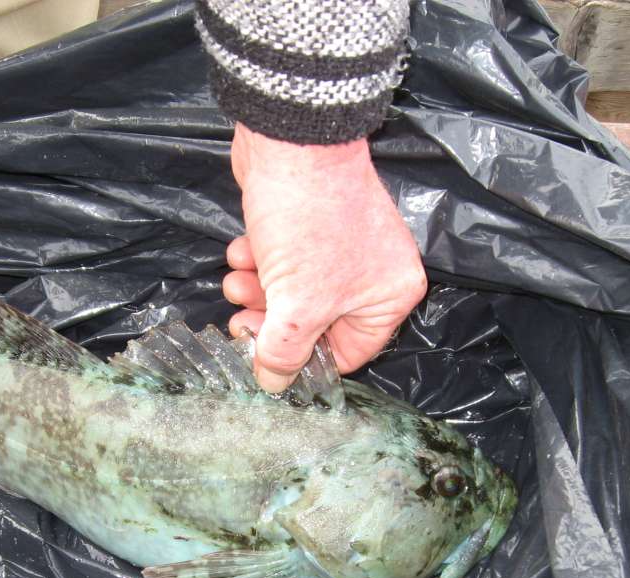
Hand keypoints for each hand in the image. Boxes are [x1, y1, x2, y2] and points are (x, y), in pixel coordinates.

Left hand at [224, 123, 426, 391]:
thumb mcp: (298, 303)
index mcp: (390, 296)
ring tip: (238, 280)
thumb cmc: (309, 221)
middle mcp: (372, 274)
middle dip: (272, 322)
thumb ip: (284, 351)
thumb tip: (273, 384)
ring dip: (258, 292)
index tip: (265, 359)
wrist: (290, 141)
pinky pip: (281, 263)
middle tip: (242, 320)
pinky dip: (258, 262)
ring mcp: (339, 248)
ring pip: (291, 294)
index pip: (348, 354)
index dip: (303, 361)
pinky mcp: (307, 228)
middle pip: (315, 325)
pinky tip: (241, 251)